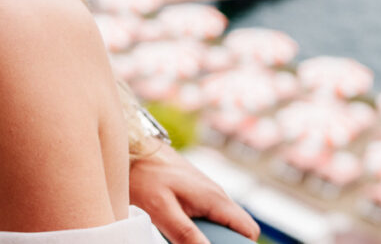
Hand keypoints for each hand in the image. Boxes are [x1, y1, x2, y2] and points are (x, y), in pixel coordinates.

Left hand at [129, 142, 259, 243]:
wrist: (131, 146)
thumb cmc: (144, 173)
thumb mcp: (161, 210)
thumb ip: (185, 234)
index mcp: (214, 198)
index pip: (248, 229)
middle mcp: (215, 194)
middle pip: (233, 228)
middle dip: (218, 241)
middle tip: (190, 242)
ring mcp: (204, 192)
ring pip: (217, 222)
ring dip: (204, 235)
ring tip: (177, 235)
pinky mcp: (191, 192)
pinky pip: (202, 215)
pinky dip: (193, 226)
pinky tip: (172, 226)